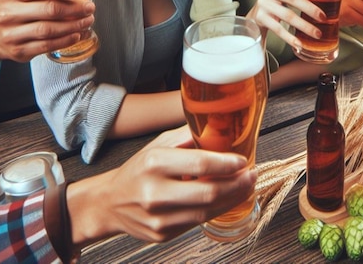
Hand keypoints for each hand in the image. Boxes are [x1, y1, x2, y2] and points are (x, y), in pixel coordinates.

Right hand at [0, 0, 94, 67]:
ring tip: (87, 21)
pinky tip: (76, 35)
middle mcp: (9, 14)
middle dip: (74, 9)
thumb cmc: (13, 11)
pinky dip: (65, 40)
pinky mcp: (19, 51)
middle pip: (48, 10)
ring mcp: (12, 35)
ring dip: (73, 25)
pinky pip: (47, 46)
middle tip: (89, 7)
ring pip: (49, 30)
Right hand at [68, 126, 256, 244]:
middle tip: (252, 174)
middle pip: (208, 192)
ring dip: (233, 198)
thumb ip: (189, 136)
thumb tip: (220, 126)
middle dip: (238, 184)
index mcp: (154, 163)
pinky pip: (198, 222)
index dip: (227, 164)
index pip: (201, 164)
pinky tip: (227, 198)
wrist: (110, 202)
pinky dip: (217, 210)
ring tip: (246, 185)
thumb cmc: (138, 169)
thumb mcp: (159, 144)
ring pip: (207, 211)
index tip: (243, 160)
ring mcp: (158, 218)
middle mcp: (155, 192)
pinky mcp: (162, 235)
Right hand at [248, 0, 325, 53]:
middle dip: (309, 8)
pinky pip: (278, 29)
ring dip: (304, 26)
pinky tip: (299, 43)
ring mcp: (263, 3)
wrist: (257, 13)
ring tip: (317, 33)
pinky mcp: (260, 18)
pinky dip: (290, 37)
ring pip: (287, 15)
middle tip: (323, 17)